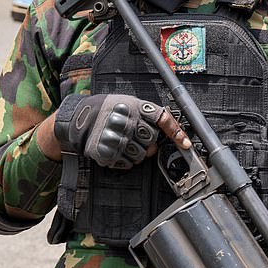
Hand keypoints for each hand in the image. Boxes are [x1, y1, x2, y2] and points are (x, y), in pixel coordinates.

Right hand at [54, 93, 190, 168]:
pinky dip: (125, 159)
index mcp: (134, 106)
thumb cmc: (110, 111)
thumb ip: (148, 118)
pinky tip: (117, 149)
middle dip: (147, 142)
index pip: (162, 119)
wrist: (81, 119)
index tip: (186, 144)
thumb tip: (162, 142)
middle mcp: (126, 121)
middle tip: (136, 136)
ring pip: (141, 155)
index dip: (176, 132)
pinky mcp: (107, 152)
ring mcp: (116, 138)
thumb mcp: (130, 104)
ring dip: (136, 152)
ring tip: (124, 141)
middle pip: (152, 140)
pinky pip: (128, 163)